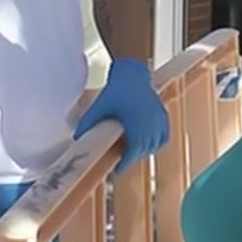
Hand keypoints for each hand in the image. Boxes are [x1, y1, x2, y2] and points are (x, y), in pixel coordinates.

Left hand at [74, 59, 168, 174]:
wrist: (132, 71)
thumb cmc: (116, 88)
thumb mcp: (100, 105)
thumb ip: (89, 122)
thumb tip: (78, 138)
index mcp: (136, 120)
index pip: (135, 148)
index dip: (127, 162)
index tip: (118, 171)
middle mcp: (151, 121)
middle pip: (145, 148)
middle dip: (133, 157)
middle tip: (121, 162)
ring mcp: (159, 117)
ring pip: (155, 143)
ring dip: (144, 150)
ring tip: (131, 152)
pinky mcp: (163, 114)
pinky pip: (163, 136)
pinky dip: (156, 142)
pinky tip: (146, 143)